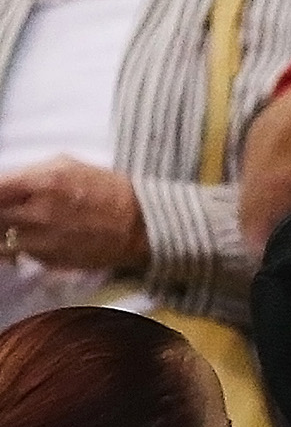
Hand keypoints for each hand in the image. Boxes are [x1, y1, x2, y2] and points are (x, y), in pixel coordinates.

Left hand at [0, 158, 148, 271]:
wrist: (140, 225)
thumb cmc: (105, 189)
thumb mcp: (66, 165)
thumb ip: (28, 174)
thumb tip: (1, 184)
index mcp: (43, 182)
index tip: (0, 195)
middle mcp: (38, 212)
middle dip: (1, 214)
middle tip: (8, 211)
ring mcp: (42, 240)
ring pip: (0, 242)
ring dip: (3, 234)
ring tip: (15, 227)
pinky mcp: (48, 260)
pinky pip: (20, 254)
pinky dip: (20, 249)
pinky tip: (35, 239)